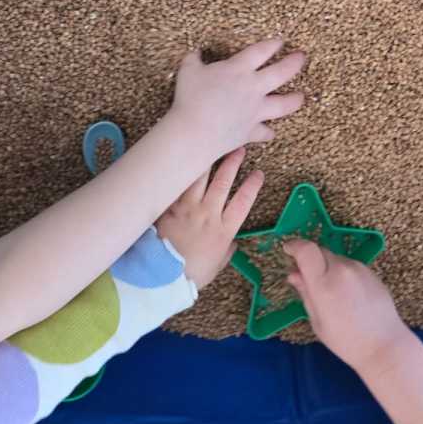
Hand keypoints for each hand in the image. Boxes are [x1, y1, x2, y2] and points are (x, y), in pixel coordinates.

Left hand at [157, 148, 262, 288]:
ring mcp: (188, 208)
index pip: (243, 202)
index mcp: (224, 230)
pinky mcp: (170, 207)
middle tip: (238, 148)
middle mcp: (208, 214)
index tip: (259, 173)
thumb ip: (226, 251)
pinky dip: (183, 173)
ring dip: (208, 161)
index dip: (253, 185)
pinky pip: (178, 186)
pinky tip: (184, 162)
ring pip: (200, 178)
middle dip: (233, 162)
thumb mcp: (216, 266)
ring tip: (212, 147)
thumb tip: (232, 243)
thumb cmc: (193, 274)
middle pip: (223, 182)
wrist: (163, 276)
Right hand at [171, 37, 305, 155]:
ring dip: (294, 100)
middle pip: (281, 73)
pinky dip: (268, 133)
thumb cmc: (190, 98)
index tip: (281, 41)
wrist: (194, 132)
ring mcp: (255, 111)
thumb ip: (193, 59)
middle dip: (294, 63)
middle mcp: (252, 88)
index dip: (273, 44)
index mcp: (239, 69)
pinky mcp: (250, 131)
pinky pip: (264, 132)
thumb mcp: (188, 71)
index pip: (262, 51)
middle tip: (302, 57)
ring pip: (283, 105)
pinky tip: (271, 132)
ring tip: (301, 97)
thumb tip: (196, 52)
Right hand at [284, 240, 407, 372]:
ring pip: (335, 259)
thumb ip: (306, 294)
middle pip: (320, 251)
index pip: (306, 250)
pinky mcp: (371, 272)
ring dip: (328, 268)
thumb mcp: (318, 322)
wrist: (385, 345)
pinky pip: (350, 266)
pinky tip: (349, 296)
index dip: (294, 246)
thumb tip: (294, 274)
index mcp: (324, 284)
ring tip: (333, 294)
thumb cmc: (346, 341)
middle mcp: (341, 270)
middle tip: (308, 279)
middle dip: (310, 260)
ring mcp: (358, 268)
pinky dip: (343, 274)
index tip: (288, 250)